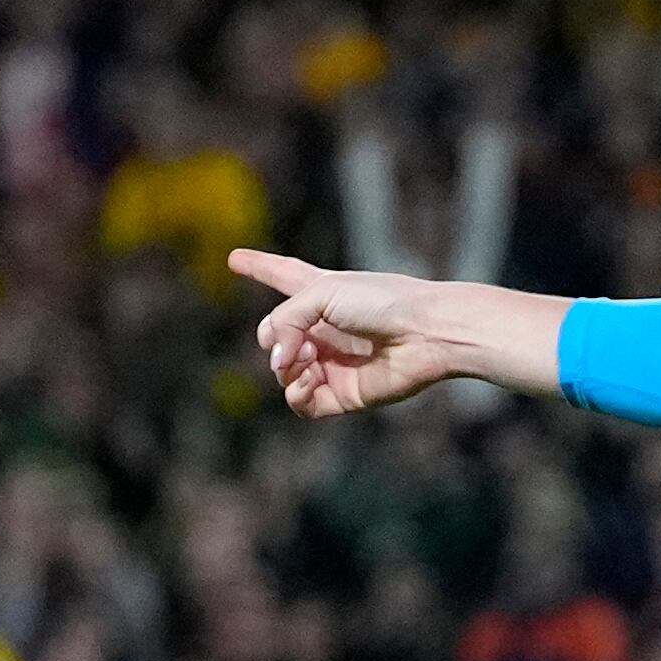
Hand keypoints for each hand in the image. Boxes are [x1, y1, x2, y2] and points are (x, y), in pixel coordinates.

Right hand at [230, 250, 473, 415]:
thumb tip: (275, 362)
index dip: (259, 266)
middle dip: (275, 340)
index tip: (235, 258)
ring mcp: (331, 362)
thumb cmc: (381, 301)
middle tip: (292, 341)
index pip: (283, 276)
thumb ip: (286, 318)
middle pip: (275, 336)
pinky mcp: (342, 394)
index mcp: (320, 293)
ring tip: (309, 358)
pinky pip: (302, 402)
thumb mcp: (322, 291)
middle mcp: (323, 329)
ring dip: (287, 367)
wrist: (425, 332)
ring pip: (284, 372)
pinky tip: (308, 380)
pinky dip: (296, 393)